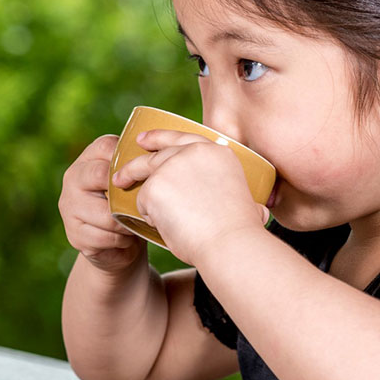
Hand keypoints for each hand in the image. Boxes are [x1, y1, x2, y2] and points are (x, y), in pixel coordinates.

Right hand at [59, 135, 145, 272]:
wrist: (116, 244)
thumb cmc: (130, 204)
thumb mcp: (133, 180)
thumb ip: (139, 164)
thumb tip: (163, 151)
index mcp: (89, 158)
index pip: (106, 147)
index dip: (129, 159)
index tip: (146, 173)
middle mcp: (74, 178)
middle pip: (100, 174)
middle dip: (126, 191)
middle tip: (143, 203)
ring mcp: (69, 206)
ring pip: (106, 213)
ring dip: (128, 222)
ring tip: (136, 225)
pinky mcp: (74, 234)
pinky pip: (105, 237)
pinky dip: (122, 241)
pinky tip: (126, 240)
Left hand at [111, 130, 268, 264]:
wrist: (229, 243)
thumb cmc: (240, 233)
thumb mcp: (248, 202)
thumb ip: (244, 200)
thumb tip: (259, 210)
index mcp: (217, 152)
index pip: (183, 136)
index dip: (160, 137)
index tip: (144, 139)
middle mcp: (193, 152)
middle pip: (157, 151)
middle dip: (136, 158)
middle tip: (122, 168)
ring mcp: (172, 166)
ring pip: (144, 172)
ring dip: (131, 180)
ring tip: (120, 186)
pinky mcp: (155, 185)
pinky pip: (142, 200)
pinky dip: (148, 215)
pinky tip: (161, 225)